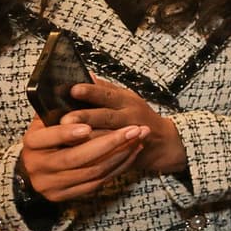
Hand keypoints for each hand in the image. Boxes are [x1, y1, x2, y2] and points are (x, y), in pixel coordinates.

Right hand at [18, 116, 148, 202]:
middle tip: (134, 129)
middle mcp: (37, 166)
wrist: (40, 165)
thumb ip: (66, 104)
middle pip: (75, 158)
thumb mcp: (50, 118)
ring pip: (91, 172)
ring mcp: (50, 184)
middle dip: (108, 143)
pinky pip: (97, 183)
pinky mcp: (63, 196)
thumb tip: (88, 77)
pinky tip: (132, 152)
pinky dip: (118, 167)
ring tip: (139, 138)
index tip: (87, 126)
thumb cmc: (51, 135)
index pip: (49, 138)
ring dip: (120, 154)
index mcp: (31, 143)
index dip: (67, 134)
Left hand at [65, 78, 186, 175]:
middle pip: (106, 117)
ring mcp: (131, 136)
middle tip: (65, 119)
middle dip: (86, 117)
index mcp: (126, 100)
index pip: (107, 93)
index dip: (91, 92)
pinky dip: (94, 155)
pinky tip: (76, 156)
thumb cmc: (139, 116)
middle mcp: (130, 116)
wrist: (165, 142)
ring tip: (66, 139)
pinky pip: (111, 154)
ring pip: (107, 137)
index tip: (74, 90)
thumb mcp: (126, 98)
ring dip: (87, 139)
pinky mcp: (129, 153)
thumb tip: (85, 74)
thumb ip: (105, 89)